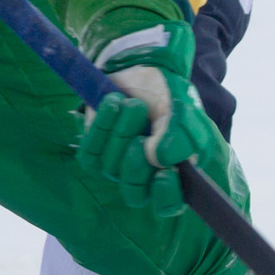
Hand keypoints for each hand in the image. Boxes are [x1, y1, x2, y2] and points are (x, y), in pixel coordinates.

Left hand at [76, 22, 219, 216]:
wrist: (142, 70)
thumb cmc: (169, 96)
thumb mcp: (183, 110)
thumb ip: (180, 136)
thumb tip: (159, 159)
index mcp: (172, 173)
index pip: (168, 204)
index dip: (166, 196)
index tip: (167, 173)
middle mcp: (142, 177)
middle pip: (134, 192)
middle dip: (137, 163)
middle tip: (143, 136)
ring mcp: (115, 167)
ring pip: (111, 168)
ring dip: (121, 134)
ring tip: (133, 104)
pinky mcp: (93, 152)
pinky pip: (91, 152)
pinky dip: (101, 127)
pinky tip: (113, 103)